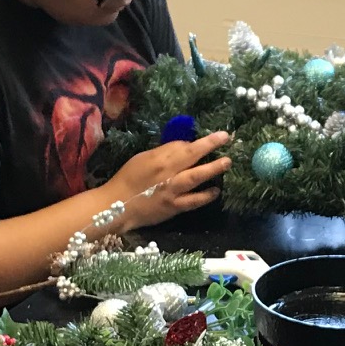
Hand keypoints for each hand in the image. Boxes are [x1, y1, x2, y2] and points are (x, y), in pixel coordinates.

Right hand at [112, 132, 232, 228]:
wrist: (117, 206)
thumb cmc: (127, 180)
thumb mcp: (141, 160)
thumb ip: (161, 154)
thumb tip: (181, 148)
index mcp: (157, 159)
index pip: (180, 146)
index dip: (194, 142)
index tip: (206, 140)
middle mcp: (167, 172)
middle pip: (191, 155)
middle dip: (209, 145)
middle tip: (225, 138)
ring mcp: (172, 190)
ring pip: (196, 177)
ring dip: (213, 169)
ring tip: (227, 163)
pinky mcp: (174, 207)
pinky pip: (193, 201)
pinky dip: (205, 196)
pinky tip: (216, 191)